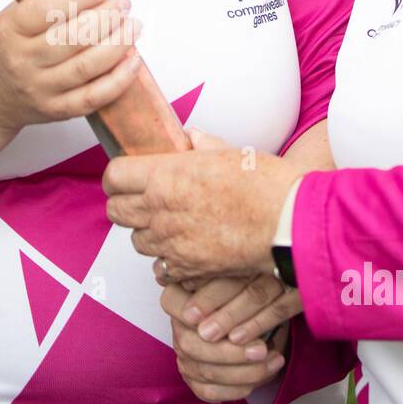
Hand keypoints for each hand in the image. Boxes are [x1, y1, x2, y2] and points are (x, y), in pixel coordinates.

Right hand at [0, 0, 140, 135]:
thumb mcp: (9, 18)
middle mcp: (24, 61)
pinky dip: (118, 80)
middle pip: (72, 38)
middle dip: (106, 18)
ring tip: (134, 26)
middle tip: (123, 4)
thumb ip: (44, 3)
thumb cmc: (4, 49)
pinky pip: (93, 97)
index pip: (45, 10)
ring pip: (86, 66)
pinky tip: (133, 61)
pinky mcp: (56, 110)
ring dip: (118, 44)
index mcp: (9, 31)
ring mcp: (41, 89)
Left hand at [103, 127, 300, 279]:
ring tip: (167, 225)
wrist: (288, 223)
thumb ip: (201, 144)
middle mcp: (160, 209)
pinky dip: (167, 258)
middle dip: (124, 204)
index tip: (125, 178)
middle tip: (141, 200)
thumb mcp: (229, 151)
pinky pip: (160, 265)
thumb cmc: (265, 185)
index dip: (117, 177)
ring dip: (146, 232)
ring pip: (136, 241)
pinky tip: (185, 247)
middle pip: (116, 210)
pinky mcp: (186, 267)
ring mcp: (171, 242)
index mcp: (165, 175)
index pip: (114, 176)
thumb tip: (190, 136)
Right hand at [160, 276, 289, 402]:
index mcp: (177, 298)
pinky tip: (262, 376)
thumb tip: (241, 275)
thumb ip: (234, 278)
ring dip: (243, 371)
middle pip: (192, 345)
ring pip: (205, 372)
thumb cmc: (247, 294)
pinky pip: (210, 392)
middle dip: (231, 352)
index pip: (172, 304)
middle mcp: (177, 328)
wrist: (258, 319)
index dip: (198, 312)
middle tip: (262, 348)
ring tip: (273, 360)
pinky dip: (237, 388)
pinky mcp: (194, 379)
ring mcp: (183, 356)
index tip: (227, 320)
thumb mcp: (240, 278)